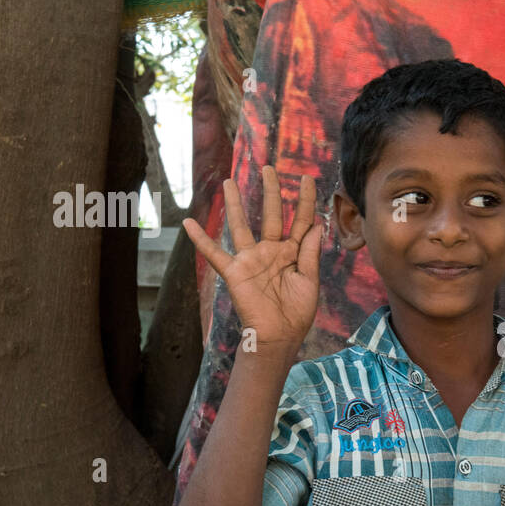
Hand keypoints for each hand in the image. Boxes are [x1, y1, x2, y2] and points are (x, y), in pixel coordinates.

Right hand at [182, 165, 320, 359]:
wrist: (279, 338)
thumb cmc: (297, 314)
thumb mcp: (310, 282)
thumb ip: (310, 253)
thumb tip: (316, 225)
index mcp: (293, 254)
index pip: (301, 221)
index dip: (305, 200)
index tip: (307, 178)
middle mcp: (271, 252)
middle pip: (273, 215)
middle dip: (272, 191)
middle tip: (269, 168)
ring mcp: (251, 260)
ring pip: (242, 226)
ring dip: (235, 204)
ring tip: (229, 182)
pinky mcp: (235, 272)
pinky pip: (214, 253)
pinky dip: (200, 239)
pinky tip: (188, 222)